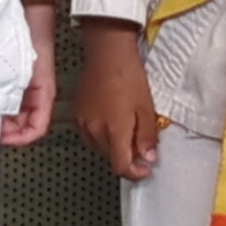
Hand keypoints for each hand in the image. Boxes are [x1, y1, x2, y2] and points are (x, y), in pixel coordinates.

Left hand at [0, 0, 63, 148]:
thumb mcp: (23, 72)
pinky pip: (3, 98)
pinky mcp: (10, 77)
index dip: (19, 139)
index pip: (36, 129)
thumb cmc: (32, 37)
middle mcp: (33, 94)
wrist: (28, 12)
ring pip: (11, 112)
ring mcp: (21, 86)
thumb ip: (13, 95)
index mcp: (44, 95)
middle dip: (6, 131)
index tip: (1, 139)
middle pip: (21, 125)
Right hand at [72, 18, 163, 180]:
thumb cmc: (128, 76)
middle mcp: (94, 130)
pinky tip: (111, 123)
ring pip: (98, 148)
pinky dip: (101, 136)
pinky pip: (89, 135)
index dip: (134, 173)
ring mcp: (83, 122)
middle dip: (126, 158)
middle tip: (140, 147)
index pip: (120, 166)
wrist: (108, 53)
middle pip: (109, 158)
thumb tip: (148, 158)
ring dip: (113, 148)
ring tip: (126, 133)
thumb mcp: (146, 108)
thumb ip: (146, 137)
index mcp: (113, 131)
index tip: (145, 169)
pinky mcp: (78, 114)